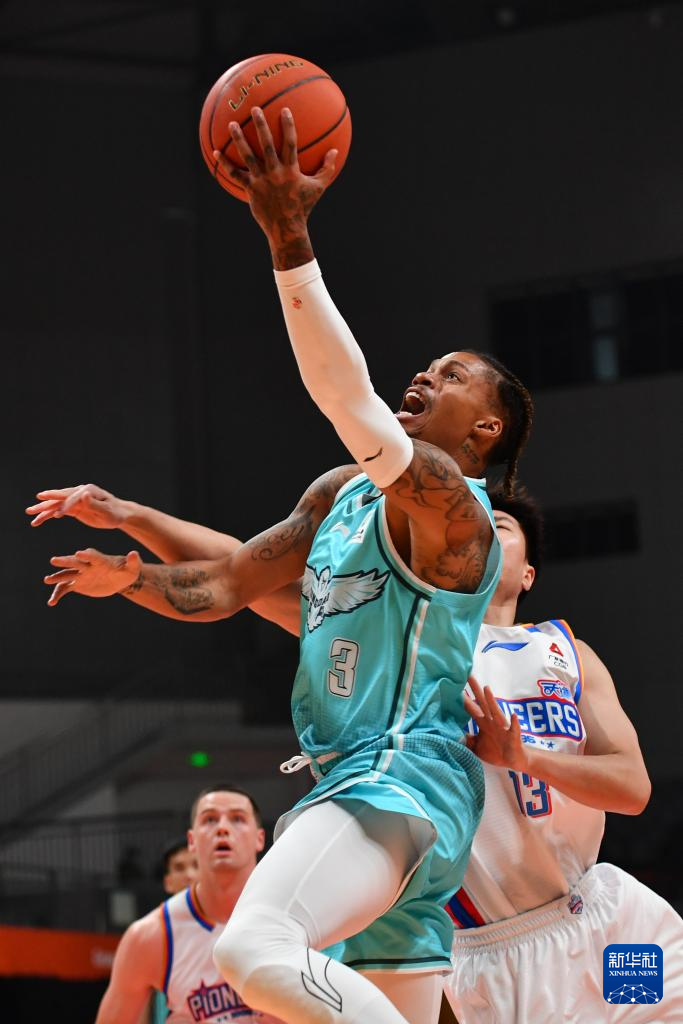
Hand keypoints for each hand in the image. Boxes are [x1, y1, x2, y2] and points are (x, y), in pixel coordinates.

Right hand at [26, 484, 128, 528]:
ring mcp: (75, 500)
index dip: (64, 506)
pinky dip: (48, 515)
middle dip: (46, 502)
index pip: (72, 497)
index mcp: (87, 491)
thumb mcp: (107, 511)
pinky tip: (39, 520)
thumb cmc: (115, 513)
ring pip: (56, 504)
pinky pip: (58, 510)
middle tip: (33, 506)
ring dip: (43, 509)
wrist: (119, 514)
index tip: (56, 515)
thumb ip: (95, 503)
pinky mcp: (74, 508)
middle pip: (60, 497)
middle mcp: (79, 492)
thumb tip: (84, 494)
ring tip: (29, 514)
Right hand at [44, 549, 141, 605]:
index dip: (87, 555)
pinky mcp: (77, 584)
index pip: (93, 557)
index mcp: (100, 560)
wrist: (118, 580)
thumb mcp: (132, 568)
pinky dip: (58, 594)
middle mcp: (87, 566)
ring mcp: (81, 575)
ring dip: (57, 577)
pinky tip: (52, 602)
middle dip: (66, 561)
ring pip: (67, 575)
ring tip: (47, 580)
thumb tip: (134, 553)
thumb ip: (133, 561)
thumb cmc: (126, 571)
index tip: (79, 553)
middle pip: (75, 563)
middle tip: (54, 560)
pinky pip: (65, 589)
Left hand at [213, 107, 336, 268]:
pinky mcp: (250, 189)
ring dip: (239, 139)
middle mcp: (275, 173)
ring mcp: (261, 181)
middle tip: (254, 108)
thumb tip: (335, 151)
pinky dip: (225, 163)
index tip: (284, 110)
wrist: (287, 229)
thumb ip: (326, 169)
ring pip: (248, 157)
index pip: (290, 144)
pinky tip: (215, 152)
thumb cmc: (303, 207)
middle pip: (267, 145)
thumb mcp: (318, 188)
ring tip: (232, 124)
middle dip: (261, 125)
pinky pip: (235, 174)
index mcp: (291, 171)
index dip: (288, 126)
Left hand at [464, 676, 528, 771]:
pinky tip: (513, 716)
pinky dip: (514, 723)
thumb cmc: (496, 751)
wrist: (514, 760)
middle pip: (482, 703)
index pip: (471, 708)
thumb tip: (454, 735)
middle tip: (468, 676)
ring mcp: (503, 728)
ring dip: (492, 700)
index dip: (463, 699)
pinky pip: (514, 729)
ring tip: (487, 689)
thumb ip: (467, 740)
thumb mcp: (477, 747)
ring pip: (496, 712)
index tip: (455, 686)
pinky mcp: (513, 736)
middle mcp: (492, 722)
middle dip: (475, 690)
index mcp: (483, 723)